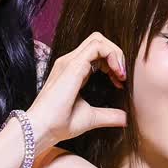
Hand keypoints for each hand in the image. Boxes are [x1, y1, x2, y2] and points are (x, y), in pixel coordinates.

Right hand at [26, 33, 129, 147]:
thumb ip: (109, 115)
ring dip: (115, 53)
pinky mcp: (73, 65)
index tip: (120, 83)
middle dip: (116, 54)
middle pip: (98, 41)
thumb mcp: (92, 118)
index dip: (113, 63)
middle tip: (122, 77)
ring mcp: (70, 61)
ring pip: (98, 39)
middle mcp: (70, 62)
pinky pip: (97, 46)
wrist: (42, 128)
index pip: (96, 52)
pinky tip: (117, 74)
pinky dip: (112, 55)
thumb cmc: (60, 124)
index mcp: (73, 70)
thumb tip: (126, 118)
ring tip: (121, 74)